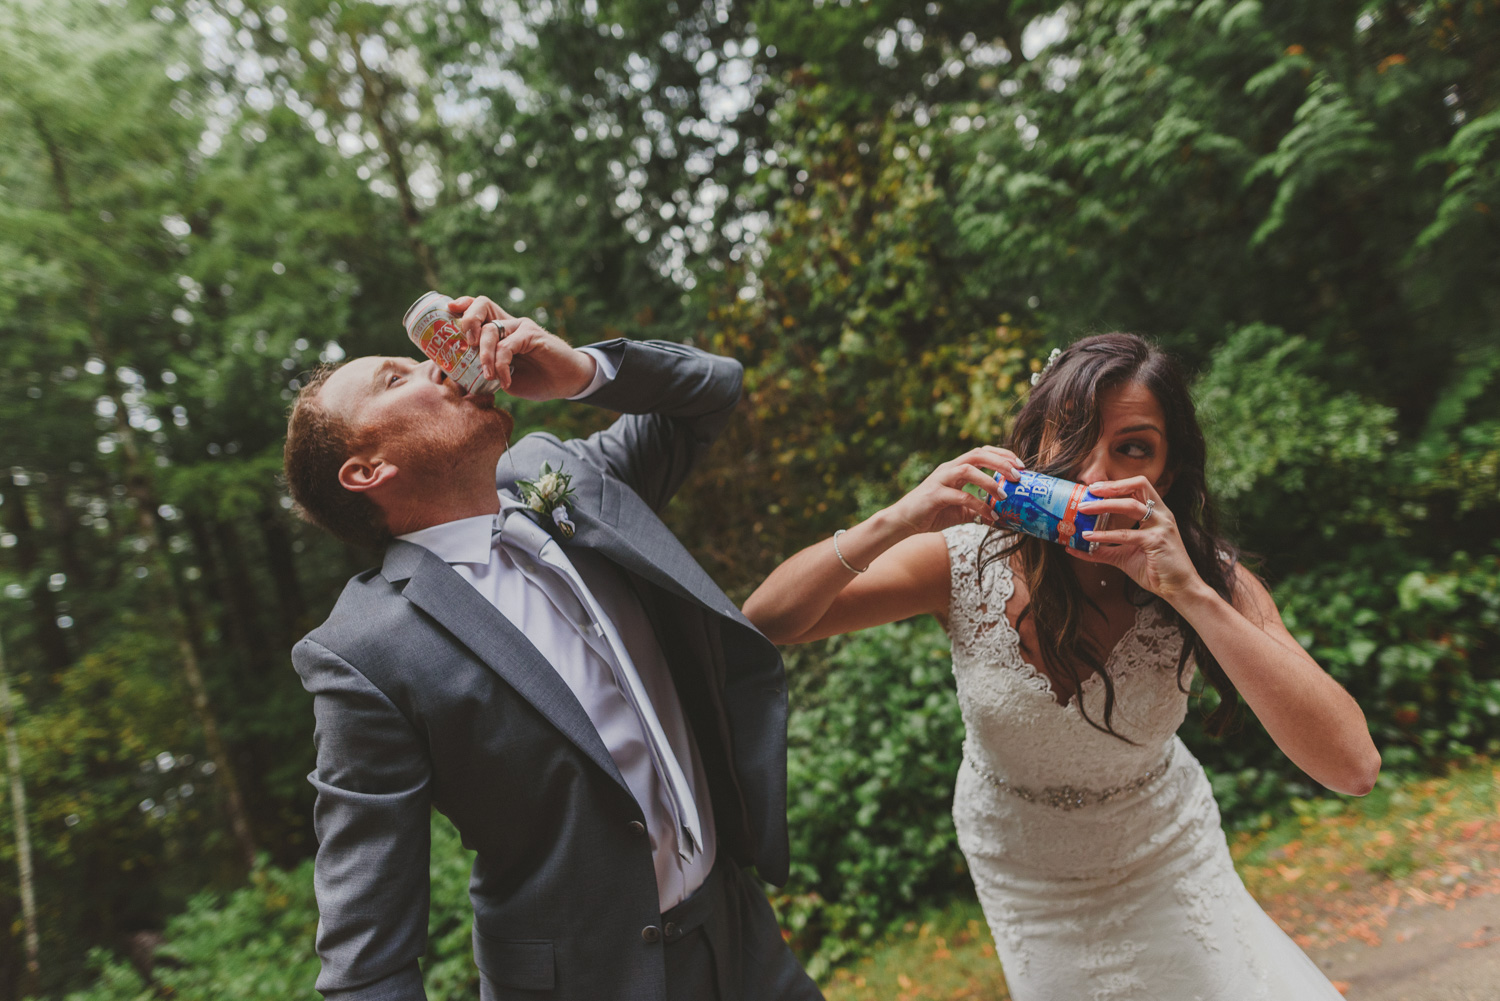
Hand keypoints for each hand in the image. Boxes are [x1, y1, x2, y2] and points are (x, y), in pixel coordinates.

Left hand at [447, 296, 595, 400]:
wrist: (566, 383)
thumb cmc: (536, 380)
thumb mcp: (504, 378)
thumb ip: (486, 374)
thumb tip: (460, 384)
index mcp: (500, 330)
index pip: (478, 308)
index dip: (462, 305)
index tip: (448, 309)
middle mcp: (509, 324)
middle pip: (482, 305)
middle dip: (468, 320)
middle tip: (466, 344)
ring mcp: (521, 328)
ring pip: (492, 329)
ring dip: (484, 354)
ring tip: (487, 374)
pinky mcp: (533, 336)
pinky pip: (508, 346)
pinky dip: (502, 364)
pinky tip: (505, 380)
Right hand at [883, 447, 1023, 535]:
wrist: (903, 522)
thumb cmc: (931, 513)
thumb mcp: (960, 511)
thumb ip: (977, 509)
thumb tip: (1000, 517)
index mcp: (955, 468)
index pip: (981, 452)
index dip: (1002, 455)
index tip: (1020, 466)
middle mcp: (948, 469)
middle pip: (978, 454)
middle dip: (1001, 462)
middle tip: (1018, 475)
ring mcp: (940, 479)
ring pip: (969, 469)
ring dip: (990, 481)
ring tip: (1004, 495)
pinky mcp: (935, 494)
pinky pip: (961, 496)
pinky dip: (978, 505)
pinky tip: (990, 516)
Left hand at [1069, 476, 1202, 599]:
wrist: (1179, 588)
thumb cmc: (1155, 569)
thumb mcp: (1124, 555)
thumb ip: (1102, 549)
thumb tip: (1075, 547)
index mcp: (1157, 513)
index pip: (1139, 486)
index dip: (1117, 484)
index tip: (1095, 487)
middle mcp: (1161, 514)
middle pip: (1138, 486)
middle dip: (1111, 486)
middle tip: (1088, 491)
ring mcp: (1161, 526)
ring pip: (1131, 506)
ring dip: (1104, 505)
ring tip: (1083, 509)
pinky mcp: (1157, 541)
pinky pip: (1127, 534)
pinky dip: (1105, 534)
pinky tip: (1089, 537)